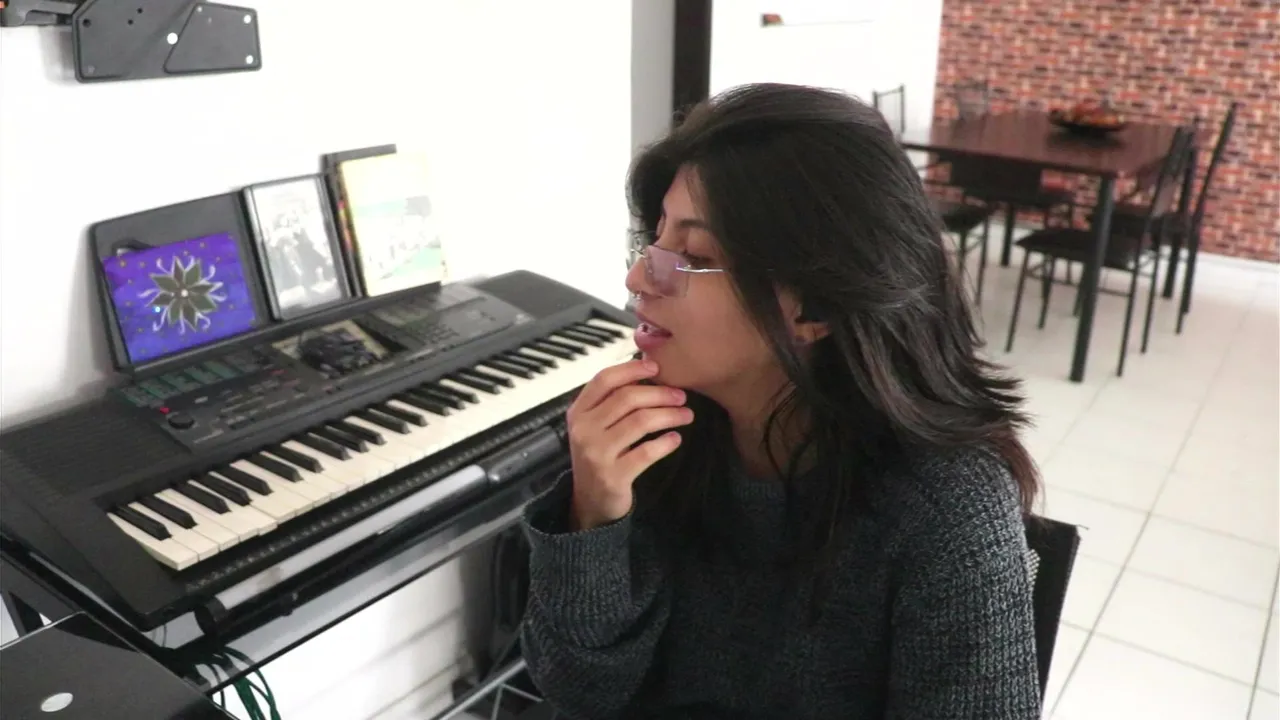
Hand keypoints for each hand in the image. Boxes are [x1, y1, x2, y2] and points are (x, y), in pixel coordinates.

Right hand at [564, 359, 692, 529]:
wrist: (591, 501)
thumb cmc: (600, 455)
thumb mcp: (595, 425)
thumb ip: (612, 400)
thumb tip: (648, 368)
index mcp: (578, 412)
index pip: (604, 379)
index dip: (632, 369)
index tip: (656, 367)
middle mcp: (583, 430)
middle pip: (627, 398)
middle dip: (660, 393)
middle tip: (681, 396)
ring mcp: (597, 454)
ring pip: (640, 421)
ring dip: (669, 415)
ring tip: (686, 414)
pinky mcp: (613, 476)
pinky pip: (647, 452)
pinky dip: (666, 443)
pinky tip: (676, 439)